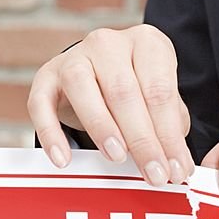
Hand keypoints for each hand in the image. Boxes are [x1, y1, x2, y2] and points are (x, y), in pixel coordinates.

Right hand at [27, 25, 193, 185]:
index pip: (160, 92)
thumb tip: (176, 163)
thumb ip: (170, 126)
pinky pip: (41, 103)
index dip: (169, 135)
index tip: (177, 170)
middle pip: (125, 92)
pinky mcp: (46, 75)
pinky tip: (63, 159)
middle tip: (154, 175)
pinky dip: (50, 132)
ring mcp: (75, 56)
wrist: (97, 74)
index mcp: (148, 44)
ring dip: (101, 126)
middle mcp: (110, 43)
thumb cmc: (137, 90)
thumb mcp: (160, 101)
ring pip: (82, 87)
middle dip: (142, 140)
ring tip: (117, 158)